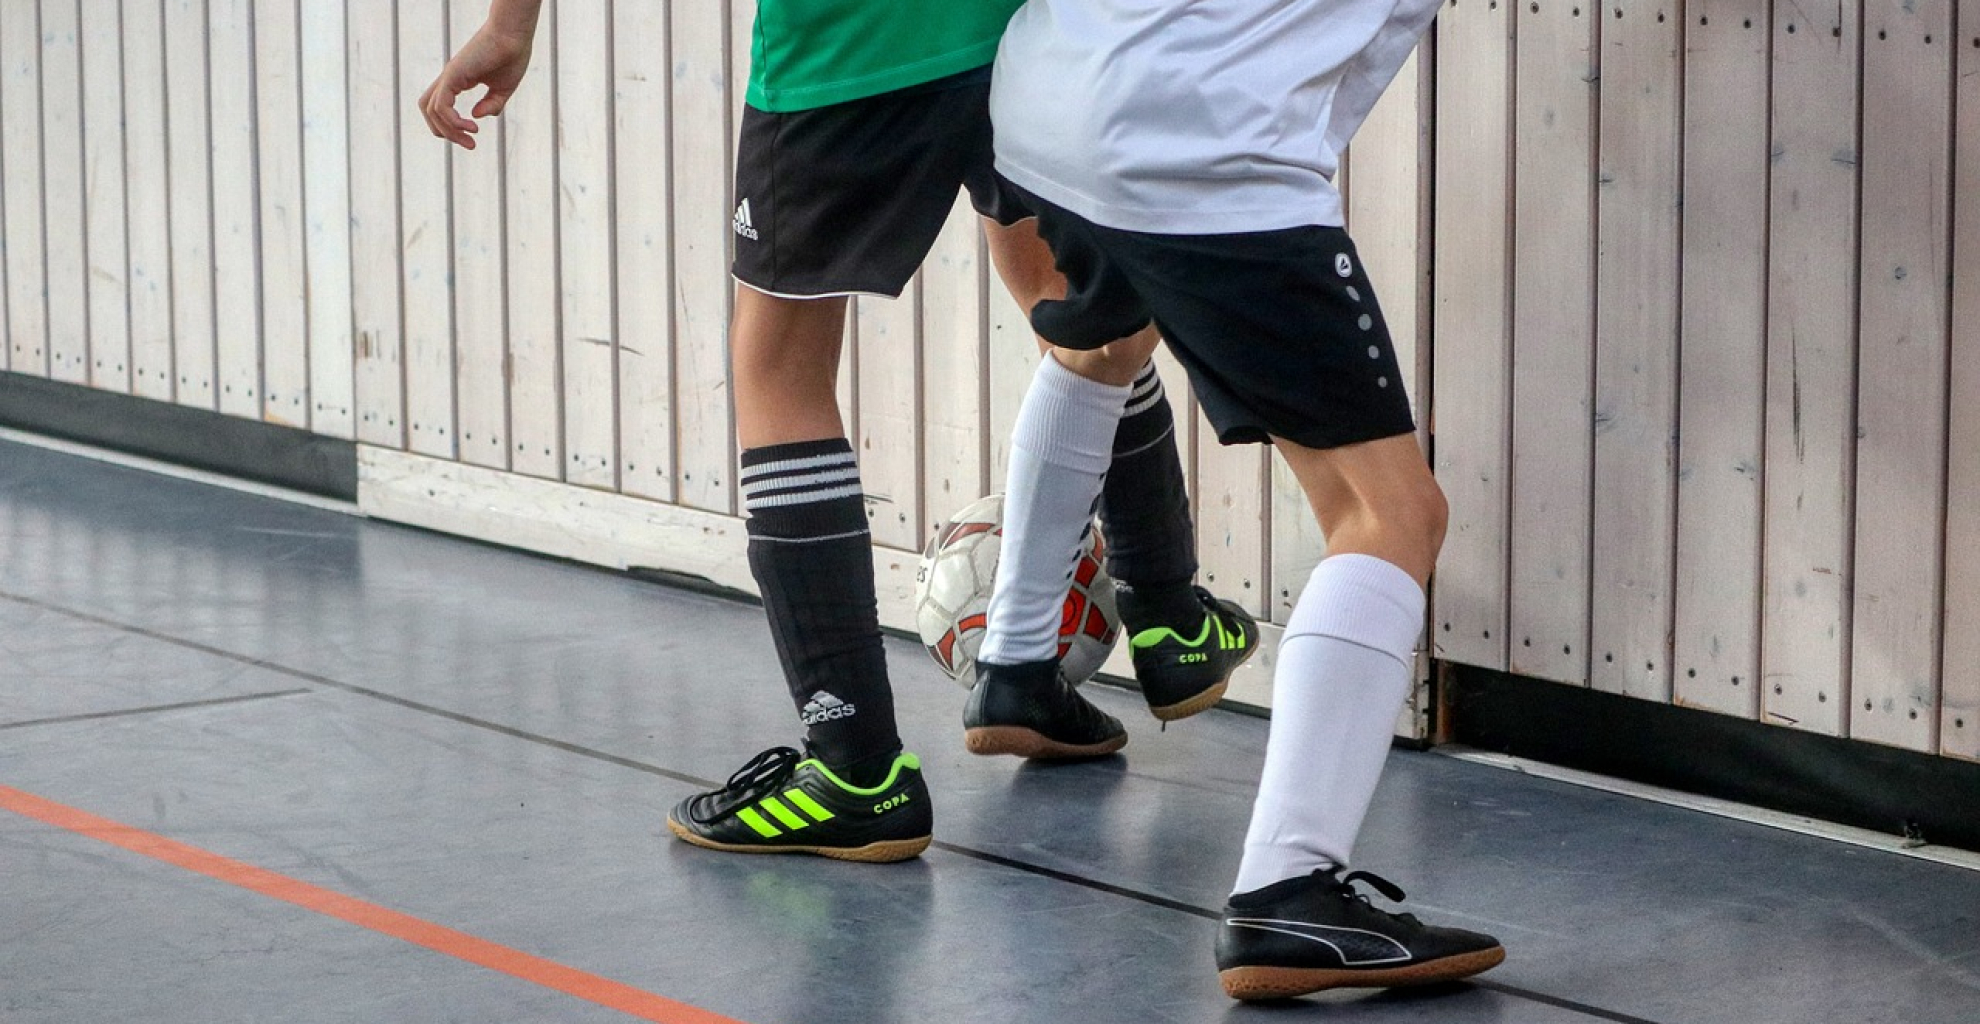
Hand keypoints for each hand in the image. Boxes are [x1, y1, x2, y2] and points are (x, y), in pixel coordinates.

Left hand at [417, 23, 535, 149]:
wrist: (514, 37)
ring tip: (471, 137)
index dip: (449, 126)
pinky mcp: (452, 74)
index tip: (473, 134)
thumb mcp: (503, 89)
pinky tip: (471, 126)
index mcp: (457, 80)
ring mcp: (448, 75)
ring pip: (432, 111)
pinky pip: (441, 105)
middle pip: (429, 111)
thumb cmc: (512, 57)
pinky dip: (452, 120)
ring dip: (449, 131)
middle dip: (445, 133)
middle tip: (470, 144)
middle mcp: (448, 78)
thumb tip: (476, 116)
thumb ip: (491, 105)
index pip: (439, 107)